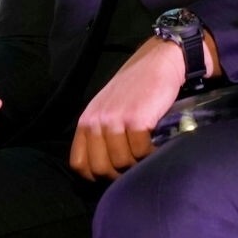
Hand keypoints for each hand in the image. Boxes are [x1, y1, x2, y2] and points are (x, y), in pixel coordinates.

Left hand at [69, 36, 184, 180]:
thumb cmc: (136, 87)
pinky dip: (151, 154)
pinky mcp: (136, 120)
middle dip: (119, 173)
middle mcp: (97, 121)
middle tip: (134, 165)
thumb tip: (106, 167)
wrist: (159, 62)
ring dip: (137, 163)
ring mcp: (116, 120)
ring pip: (122, 162)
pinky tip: (157, 146)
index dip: (95, 175)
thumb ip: (101, 132)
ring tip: (147, 153)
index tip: (113, 172)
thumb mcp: (109, 108)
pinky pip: (141, 152)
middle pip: (101, 168)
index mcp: (86, 120)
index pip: (79, 163)